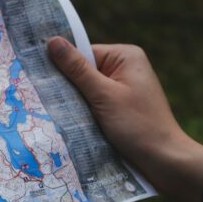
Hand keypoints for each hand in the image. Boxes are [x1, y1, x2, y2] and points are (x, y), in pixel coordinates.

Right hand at [47, 37, 202, 201]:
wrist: (164, 160)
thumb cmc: (137, 125)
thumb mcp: (103, 95)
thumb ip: (77, 69)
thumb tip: (52, 41)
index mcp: (126, 56)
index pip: (84, 53)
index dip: (63, 66)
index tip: (38, 78)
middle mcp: (126, 69)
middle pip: (84, 71)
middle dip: (68, 87)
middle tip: (41, 97)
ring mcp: (124, 90)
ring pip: (88, 91)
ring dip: (75, 103)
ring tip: (55, 113)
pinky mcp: (121, 109)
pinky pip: (95, 105)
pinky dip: (84, 114)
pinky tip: (71, 123)